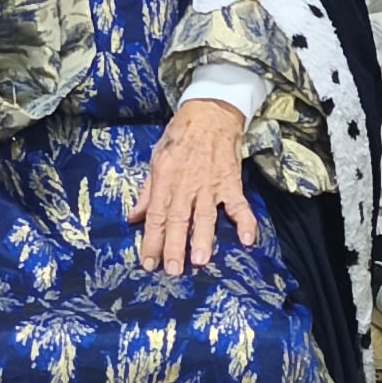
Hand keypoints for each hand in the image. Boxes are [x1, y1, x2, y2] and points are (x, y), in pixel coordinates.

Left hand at [134, 99, 257, 274]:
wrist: (210, 111)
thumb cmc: (180, 136)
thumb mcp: (156, 158)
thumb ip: (146, 191)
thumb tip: (133, 218)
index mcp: (164, 178)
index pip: (155, 215)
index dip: (151, 240)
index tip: (148, 263)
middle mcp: (186, 184)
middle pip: (178, 219)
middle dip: (174, 246)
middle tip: (172, 271)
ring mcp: (210, 184)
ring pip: (205, 215)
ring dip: (203, 238)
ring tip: (200, 261)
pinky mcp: (231, 182)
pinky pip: (240, 205)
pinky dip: (245, 222)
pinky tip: (247, 240)